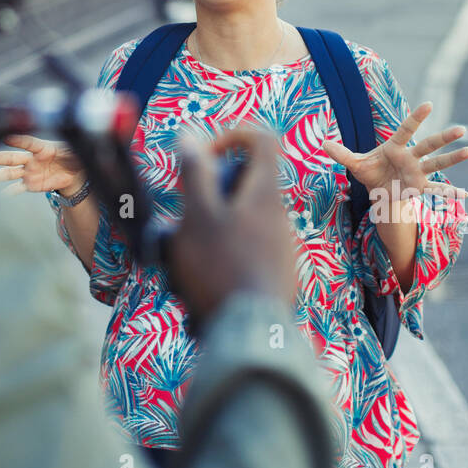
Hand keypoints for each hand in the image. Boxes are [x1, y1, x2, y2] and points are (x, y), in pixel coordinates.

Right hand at [0, 135, 85, 197]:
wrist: (74, 172)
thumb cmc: (72, 156)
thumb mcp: (73, 150)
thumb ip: (68, 148)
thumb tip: (71, 140)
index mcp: (40, 148)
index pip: (28, 143)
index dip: (18, 141)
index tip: (6, 139)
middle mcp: (30, 159)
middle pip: (9, 158)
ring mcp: (28, 172)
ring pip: (8, 173)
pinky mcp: (31, 184)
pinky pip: (18, 188)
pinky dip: (11, 191)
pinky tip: (2, 193)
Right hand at [168, 127, 296, 323]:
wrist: (252, 333)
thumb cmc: (220, 268)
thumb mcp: (197, 215)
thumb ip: (194, 173)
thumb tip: (190, 137)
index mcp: (264, 192)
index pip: (261, 138)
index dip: (231, 135)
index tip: (204, 157)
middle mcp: (279, 214)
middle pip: (246, 182)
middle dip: (211, 191)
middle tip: (186, 216)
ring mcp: (281, 244)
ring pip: (242, 218)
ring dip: (212, 226)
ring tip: (185, 257)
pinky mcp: (277, 271)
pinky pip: (246, 247)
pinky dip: (223, 253)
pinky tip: (202, 281)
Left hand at [322, 102, 467, 219]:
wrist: (378, 191)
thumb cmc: (369, 172)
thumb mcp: (355, 163)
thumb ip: (342, 153)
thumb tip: (323, 143)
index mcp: (395, 146)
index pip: (407, 129)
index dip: (416, 118)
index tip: (429, 105)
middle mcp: (411, 157)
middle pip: (429, 145)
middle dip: (444, 137)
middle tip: (461, 128)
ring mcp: (418, 172)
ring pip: (437, 163)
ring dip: (453, 158)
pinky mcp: (420, 187)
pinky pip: (437, 190)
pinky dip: (450, 194)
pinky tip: (466, 197)